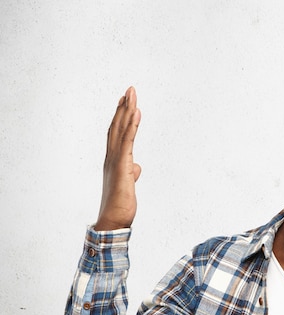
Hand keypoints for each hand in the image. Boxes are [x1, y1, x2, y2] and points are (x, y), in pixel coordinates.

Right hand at [94, 87, 141, 230]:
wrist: (113, 220)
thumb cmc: (120, 205)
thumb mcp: (128, 185)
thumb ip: (131, 173)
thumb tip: (136, 167)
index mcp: (113, 160)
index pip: (117, 134)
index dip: (121, 117)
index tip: (126, 102)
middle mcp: (112, 157)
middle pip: (117, 127)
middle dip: (124, 107)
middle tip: (130, 90)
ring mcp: (116, 161)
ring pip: (121, 130)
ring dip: (127, 111)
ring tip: (132, 94)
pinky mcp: (122, 166)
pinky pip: (128, 142)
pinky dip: (132, 126)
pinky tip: (137, 113)